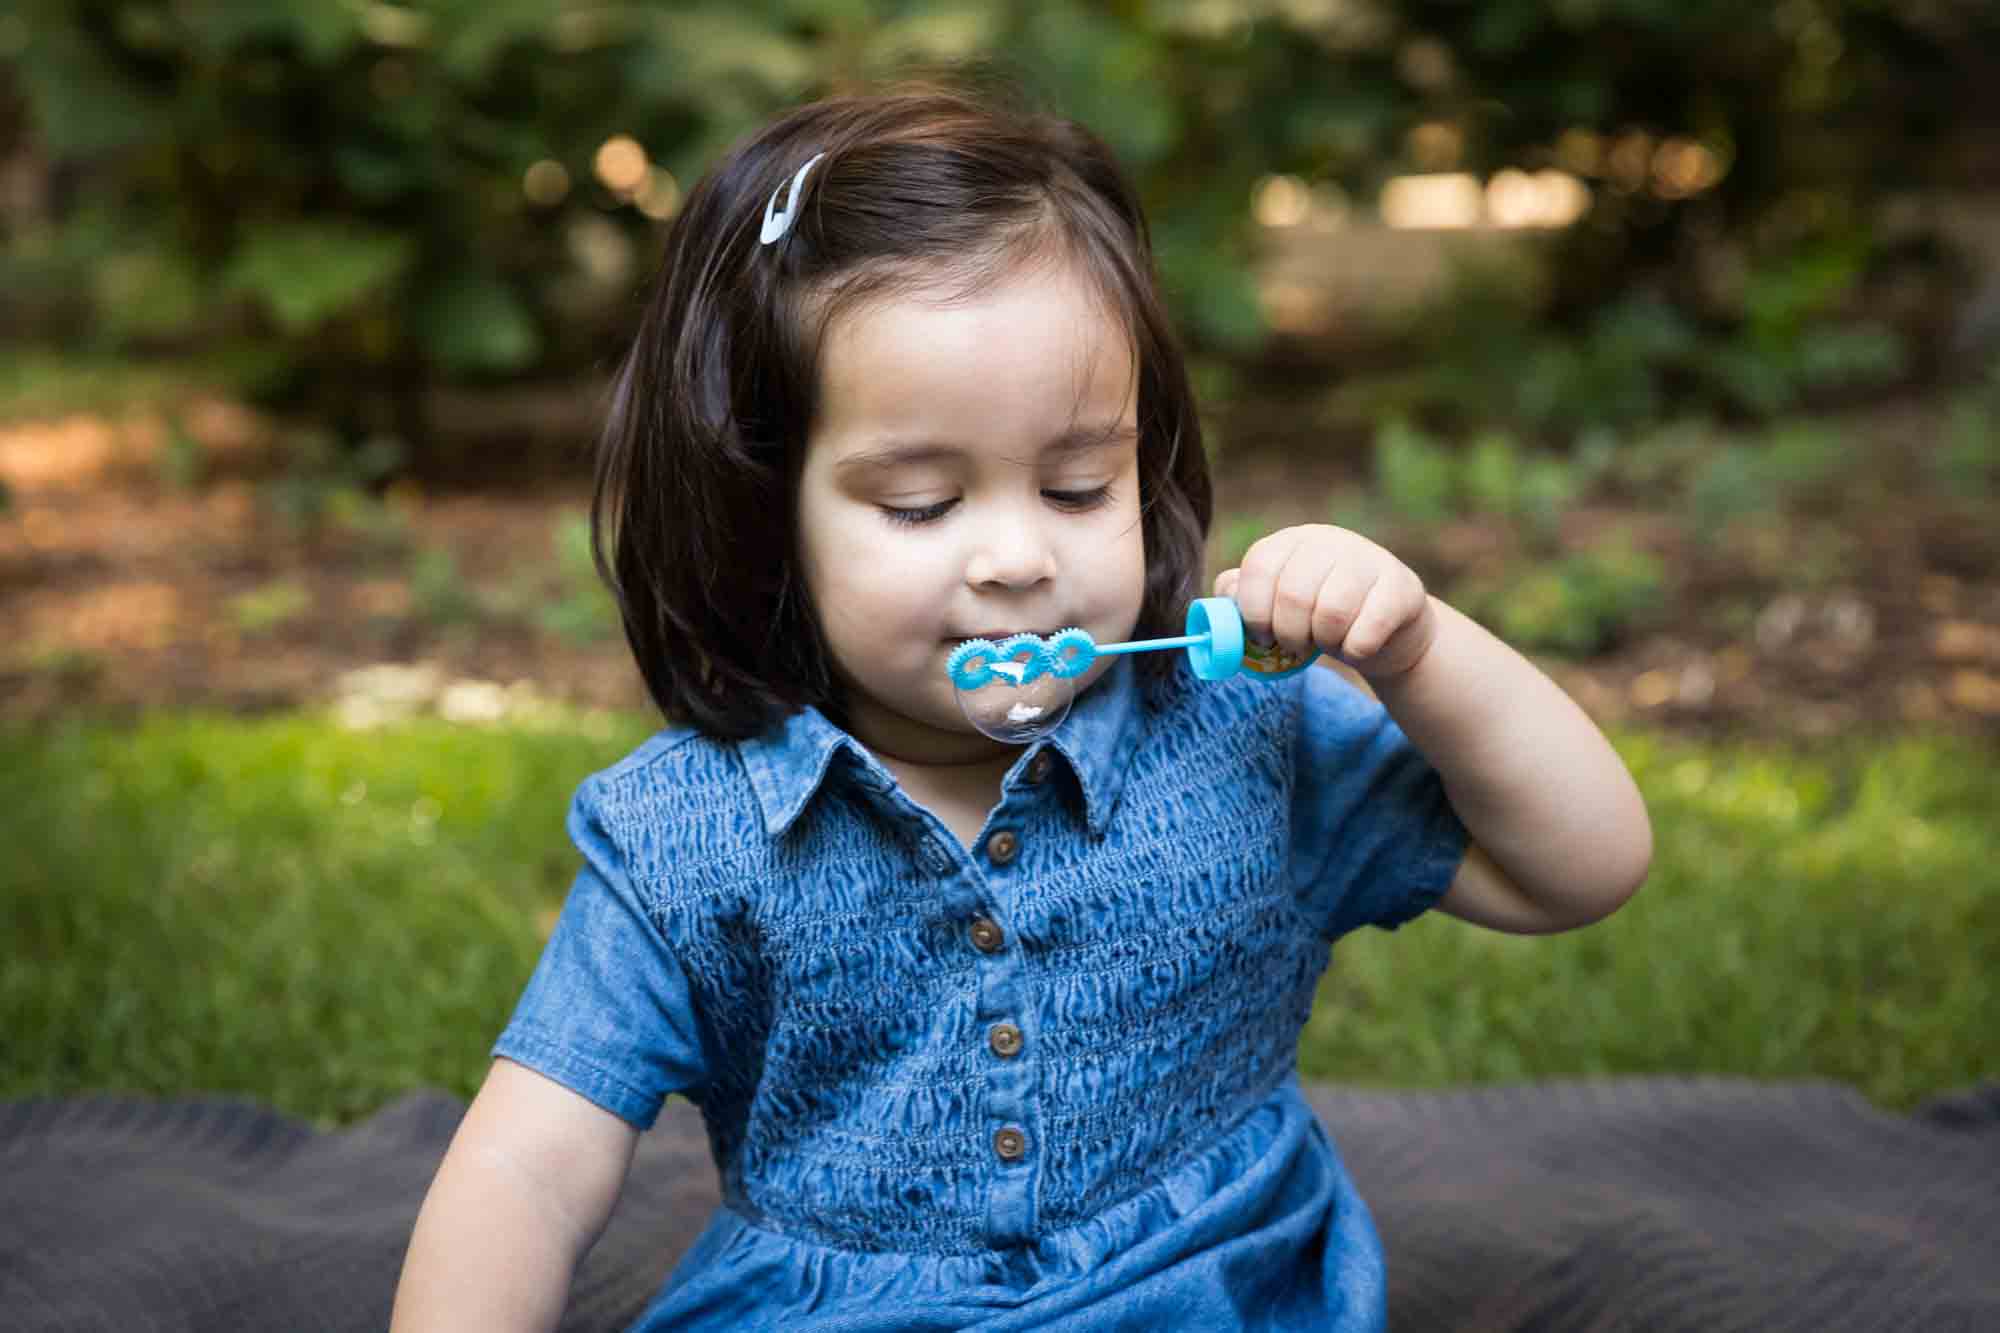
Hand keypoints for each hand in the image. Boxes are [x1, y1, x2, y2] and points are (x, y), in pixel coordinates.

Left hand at [1214, 524, 1436, 680]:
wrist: (1387, 630)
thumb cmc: (1320, 616)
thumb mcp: (1277, 603)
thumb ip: (1242, 596)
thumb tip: (1225, 595)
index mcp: (1293, 540)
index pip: (1259, 565)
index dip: (1254, 610)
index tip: (1262, 637)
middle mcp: (1331, 540)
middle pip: (1293, 594)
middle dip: (1289, 633)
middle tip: (1297, 645)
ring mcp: (1370, 559)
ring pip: (1331, 612)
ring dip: (1324, 642)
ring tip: (1328, 642)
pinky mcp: (1402, 587)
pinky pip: (1367, 631)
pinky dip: (1355, 650)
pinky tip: (1357, 646)